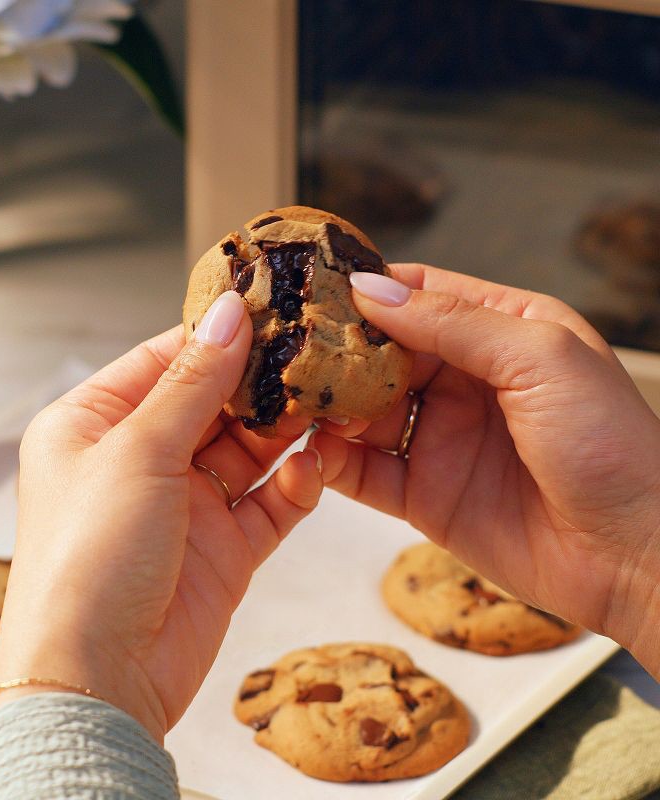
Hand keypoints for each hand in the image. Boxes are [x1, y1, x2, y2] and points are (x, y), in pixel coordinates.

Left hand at [0, 291, 322, 740]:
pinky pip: (271, 502)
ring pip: (249, 449)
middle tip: (316, 351)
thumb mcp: (138, 451)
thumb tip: (229, 313)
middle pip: (214, 401)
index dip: (218, 334)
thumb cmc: (89, 557)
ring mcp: (186, 503)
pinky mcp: (224, 546)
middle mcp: (140, 458)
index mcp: (96, 423)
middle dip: (262, 380)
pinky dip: (297, 483)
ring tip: (330, 400)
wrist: (100, 681)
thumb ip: (193, 384)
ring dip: (287, 428)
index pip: (166, 359)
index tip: (272, 305)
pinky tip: (317, 465)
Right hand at [311, 265, 659, 677]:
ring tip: (287, 400)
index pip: (419, 295)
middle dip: (335, 350)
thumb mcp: (539, 359)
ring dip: (326, 406)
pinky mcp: (423, 493)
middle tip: (286, 347)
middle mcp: (464, 381)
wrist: (635, 556)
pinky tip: (309, 452)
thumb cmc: (610, 444)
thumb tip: (370, 290)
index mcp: (501, 332)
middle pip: (381, 353)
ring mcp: (440, 438)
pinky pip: (365, 472)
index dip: (368, 290)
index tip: (315, 287)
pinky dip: (332, 462)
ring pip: (364, 411)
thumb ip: (452, 323)